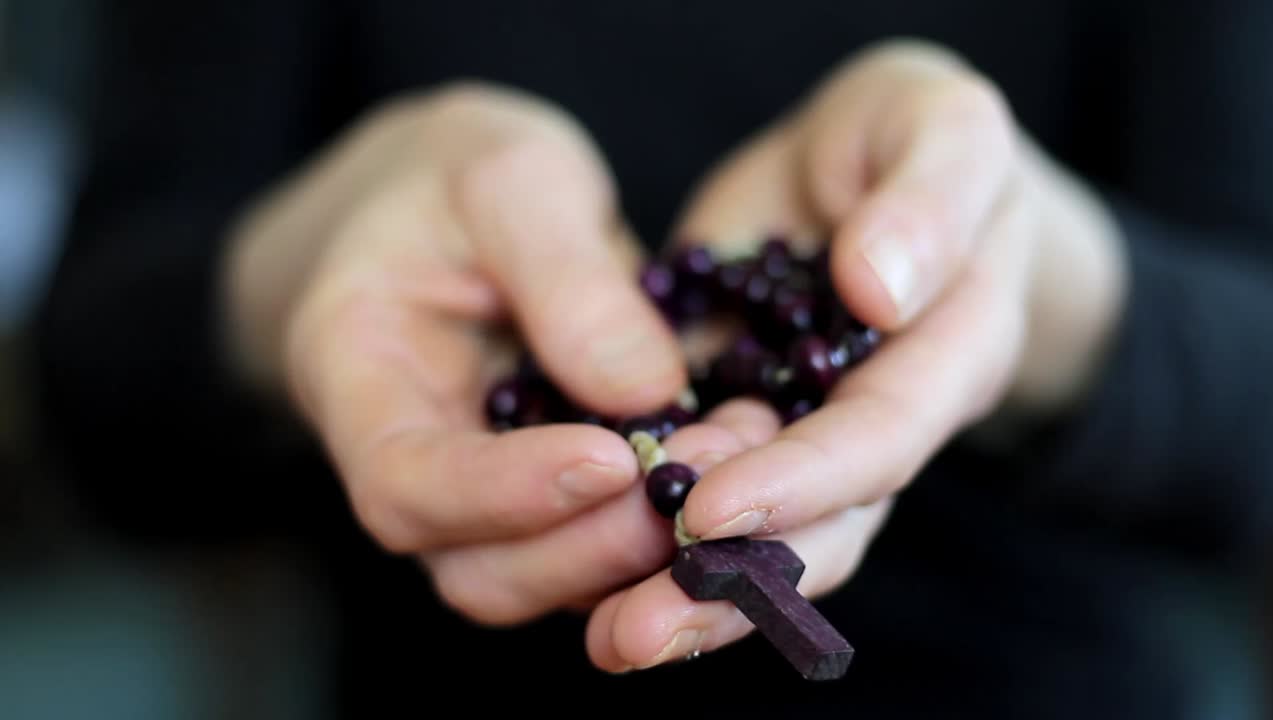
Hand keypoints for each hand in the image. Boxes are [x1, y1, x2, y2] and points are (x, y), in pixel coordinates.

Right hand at [220, 83, 693, 623]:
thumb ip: (563, 274)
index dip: (502, 494)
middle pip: (477, 570)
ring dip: (644, 549)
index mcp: (355, 376)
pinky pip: (599, 546)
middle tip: (702, 477)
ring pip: (545, 580)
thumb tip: (644, 390)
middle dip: (593, 544)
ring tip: (736, 466)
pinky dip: (669, 527)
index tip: (610, 458)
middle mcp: (409, 462)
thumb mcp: (509, 177)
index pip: (403, 484)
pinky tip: (740, 463)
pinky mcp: (545, 498)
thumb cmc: (459, 172)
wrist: (454, 200)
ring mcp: (477, 496)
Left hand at [584, 39, 1126, 670]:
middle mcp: (886, 418)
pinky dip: (656, 541)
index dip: (804, 481)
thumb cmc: (914, 133)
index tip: (711, 512)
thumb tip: (879, 292)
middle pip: (827, 526)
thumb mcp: (943, 125)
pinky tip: (589, 581)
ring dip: (692, 595)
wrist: (868, 161)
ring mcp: (812, 433)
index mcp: (950, 352)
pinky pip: (709, 496)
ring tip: (613, 642)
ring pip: (770, 539)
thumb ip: (930, 197)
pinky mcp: (745, 424)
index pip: (883, 435)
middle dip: (736, 584)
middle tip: (637, 633)